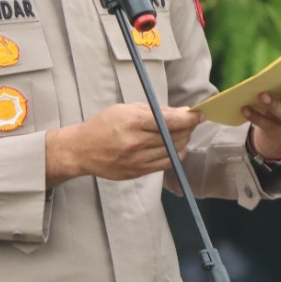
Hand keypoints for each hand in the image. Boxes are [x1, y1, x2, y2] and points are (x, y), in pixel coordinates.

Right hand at [45, 103, 202, 184]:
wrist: (82, 150)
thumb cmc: (103, 126)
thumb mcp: (126, 109)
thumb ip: (156, 110)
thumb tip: (182, 111)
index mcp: (133, 122)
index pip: (170, 121)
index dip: (189, 118)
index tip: (198, 115)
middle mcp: (136, 142)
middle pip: (175, 137)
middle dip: (188, 129)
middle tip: (189, 123)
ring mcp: (137, 160)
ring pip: (174, 152)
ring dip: (182, 142)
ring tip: (179, 134)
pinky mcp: (137, 172)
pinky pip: (165, 164)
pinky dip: (173, 154)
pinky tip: (171, 147)